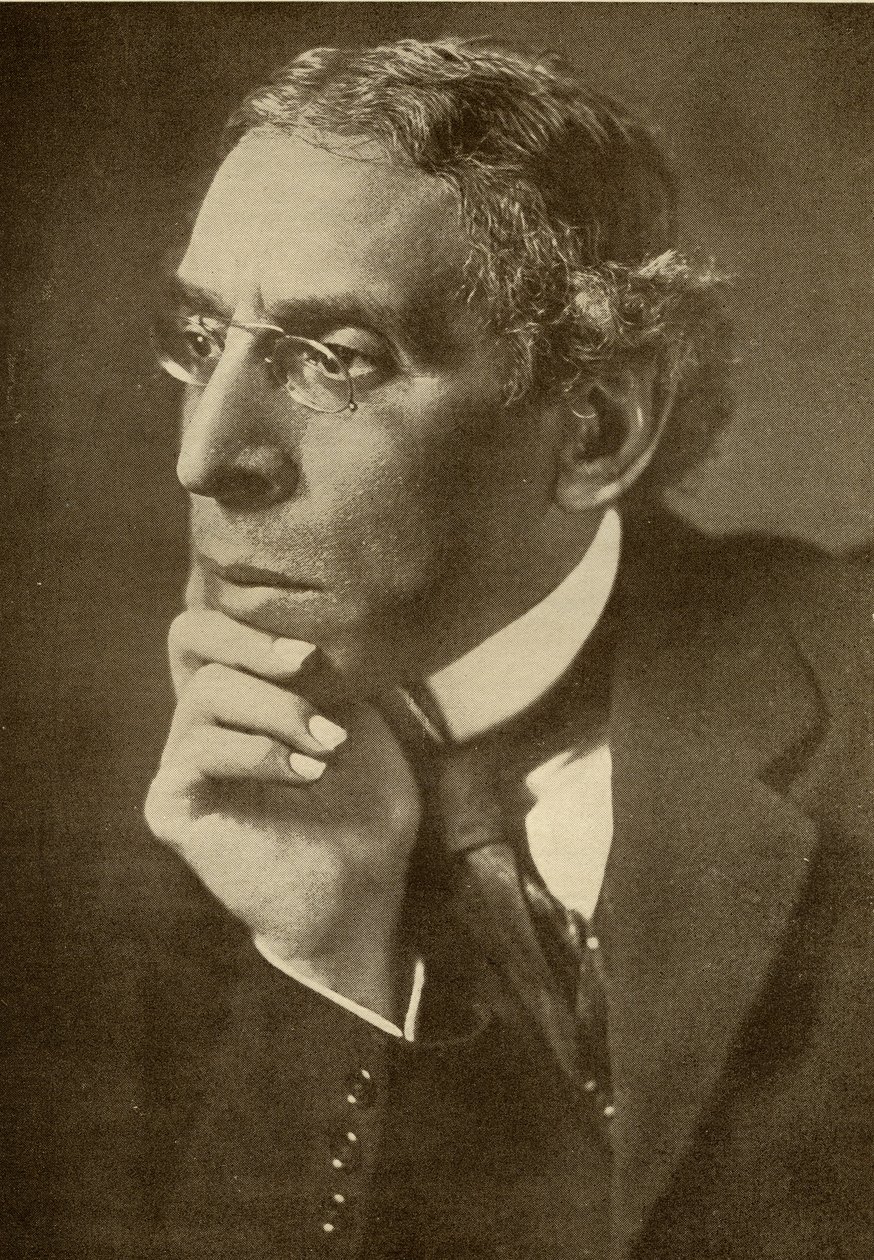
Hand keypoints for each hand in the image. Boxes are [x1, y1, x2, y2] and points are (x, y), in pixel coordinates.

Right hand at [144, 610, 421, 1018]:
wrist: (360, 894)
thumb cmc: (366, 812)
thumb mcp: (363, 722)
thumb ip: (331, 674)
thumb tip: (317, 628)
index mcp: (243, 697)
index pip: (214, 625)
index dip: (252, 618)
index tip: (315, 648)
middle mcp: (204, 722)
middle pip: (188, 636)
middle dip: (252, 642)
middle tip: (307, 663)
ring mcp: (183, 762)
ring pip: (205, 692)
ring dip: (278, 710)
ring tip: (326, 747)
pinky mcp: (174, 804)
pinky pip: (196, 751)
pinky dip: (258, 752)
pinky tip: (305, 774)